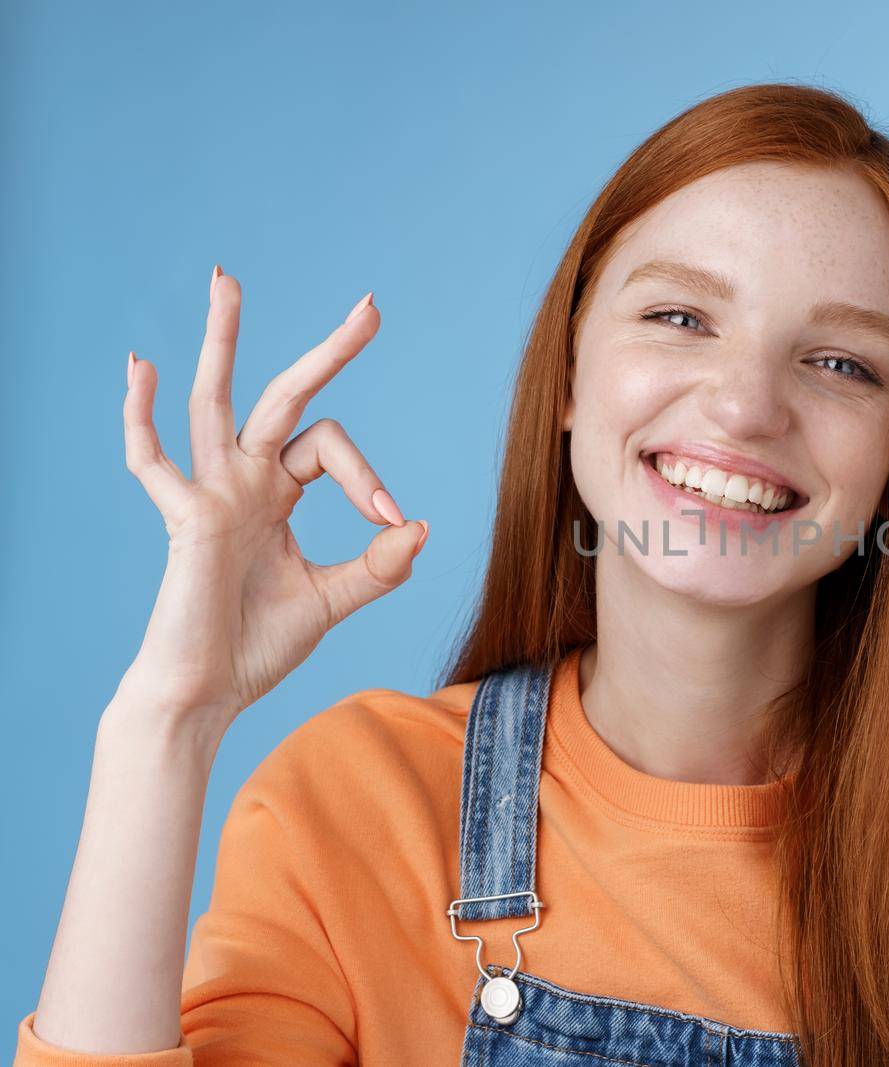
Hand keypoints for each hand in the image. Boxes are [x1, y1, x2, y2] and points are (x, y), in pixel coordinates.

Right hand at [117, 267, 427, 734]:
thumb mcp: (332, 599)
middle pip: (283, 397)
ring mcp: (210, 495)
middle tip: (372, 306)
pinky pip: (153, 462)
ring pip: (215, 402)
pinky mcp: (184, 521)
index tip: (390, 521)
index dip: (367, 478)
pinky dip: (141, 415)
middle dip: (328, 353)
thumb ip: (377, 567)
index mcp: (276, 493)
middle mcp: (242, 481)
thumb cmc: (257, 646)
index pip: (330, 449)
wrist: (207, 693)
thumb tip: (419, 526)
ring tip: (226, 280)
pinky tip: (139, 365)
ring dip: (223, 340)